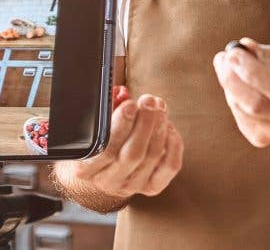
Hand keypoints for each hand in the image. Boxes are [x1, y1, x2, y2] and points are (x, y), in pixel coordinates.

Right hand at [56, 95, 183, 197]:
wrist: (101, 172)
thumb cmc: (98, 142)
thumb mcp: (93, 126)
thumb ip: (105, 109)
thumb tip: (122, 93)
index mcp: (85, 168)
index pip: (105, 149)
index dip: (120, 125)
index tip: (130, 104)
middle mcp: (108, 181)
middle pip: (133, 154)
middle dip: (144, 123)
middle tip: (149, 101)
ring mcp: (132, 186)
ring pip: (152, 156)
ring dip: (159, 127)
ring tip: (159, 108)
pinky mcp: (153, 186)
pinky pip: (170, 166)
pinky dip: (174, 144)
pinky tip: (168, 127)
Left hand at [213, 38, 269, 148]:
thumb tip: (244, 47)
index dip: (252, 70)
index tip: (233, 53)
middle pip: (256, 105)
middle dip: (232, 79)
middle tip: (223, 57)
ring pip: (242, 108)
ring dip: (229, 84)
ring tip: (231, 66)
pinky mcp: (261, 139)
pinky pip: (237, 114)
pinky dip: (233, 96)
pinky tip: (240, 86)